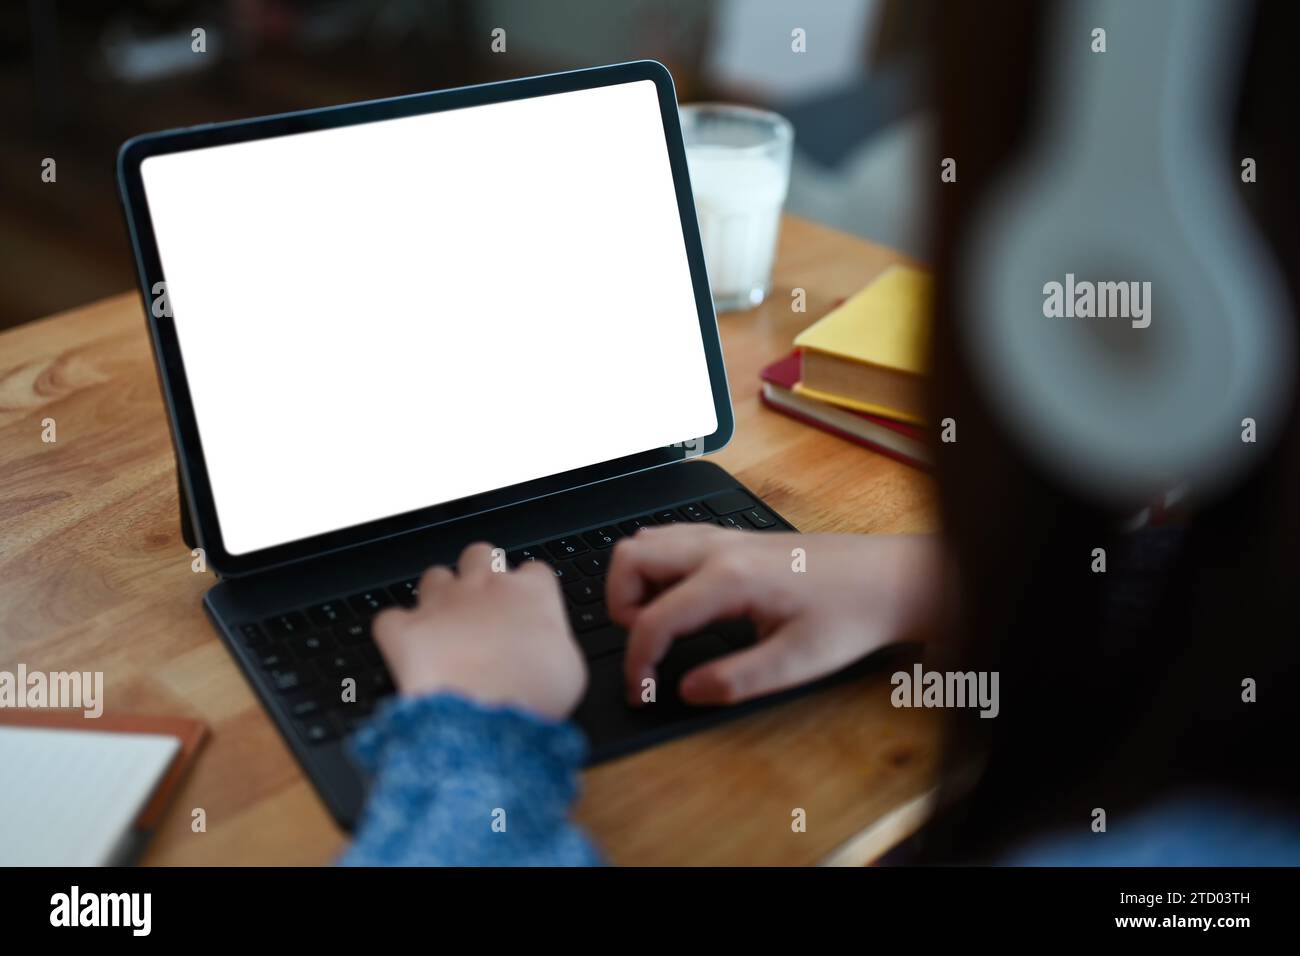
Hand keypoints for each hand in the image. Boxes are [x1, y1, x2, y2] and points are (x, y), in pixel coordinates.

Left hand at [372, 542, 586, 720]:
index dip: (529, 590)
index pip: (533, 570)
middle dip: (480, 574)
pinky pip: (391, 617)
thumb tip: (548, 646)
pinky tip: (408, 648)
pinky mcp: (405, 628)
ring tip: (444, 627)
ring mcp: (442, 603)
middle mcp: (485, 586)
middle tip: (483, 608)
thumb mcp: (570, 670)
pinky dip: (397, 631)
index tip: (527, 610)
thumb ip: (557, 642)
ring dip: (438, 596)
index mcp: (531, 592)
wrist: (485, 718)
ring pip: (434, 576)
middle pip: (480, 554)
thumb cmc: (534, 696)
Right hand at [607, 525, 940, 705]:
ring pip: (646, 542)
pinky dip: (657, 569)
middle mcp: (719, 547)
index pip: (653, 619)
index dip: (637, 664)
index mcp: (730, 577)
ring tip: (660, 626)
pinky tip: (683, 602)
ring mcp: (726, 536)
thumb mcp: (799, 662)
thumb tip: (686, 690)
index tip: (642, 693)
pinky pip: (672, 540)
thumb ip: (737, 680)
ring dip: (636, 583)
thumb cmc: (852, 614)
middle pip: (630, 558)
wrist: (891, 577)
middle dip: (620, 606)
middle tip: (645, 647)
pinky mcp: (735, 537)